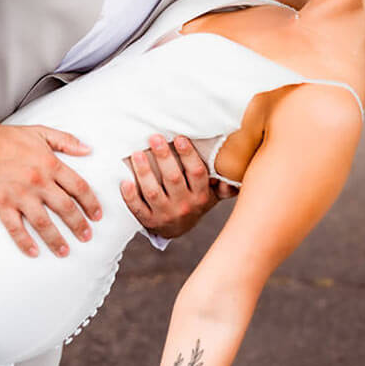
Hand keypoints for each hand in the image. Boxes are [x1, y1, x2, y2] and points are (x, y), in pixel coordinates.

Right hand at [0, 118, 101, 257]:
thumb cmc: (9, 137)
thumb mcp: (42, 132)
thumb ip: (67, 141)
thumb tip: (88, 149)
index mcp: (50, 165)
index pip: (78, 187)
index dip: (91, 203)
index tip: (97, 215)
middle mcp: (38, 182)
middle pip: (65, 208)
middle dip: (79, 225)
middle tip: (87, 236)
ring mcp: (20, 196)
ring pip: (43, 223)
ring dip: (56, 239)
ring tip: (65, 251)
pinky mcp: (1, 205)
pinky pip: (15, 228)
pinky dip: (24, 242)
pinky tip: (33, 252)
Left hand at [120, 134, 235, 238]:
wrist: (178, 227)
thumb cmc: (195, 200)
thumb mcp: (213, 193)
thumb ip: (225, 183)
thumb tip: (240, 174)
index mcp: (201, 195)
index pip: (196, 173)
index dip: (188, 155)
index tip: (179, 138)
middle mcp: (185, 205)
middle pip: (173, 179)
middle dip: (163, 157)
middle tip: (153, 138)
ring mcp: (165, 214)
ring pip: (153, 192)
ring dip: (144, 172)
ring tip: (136, 154)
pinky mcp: (149, 221)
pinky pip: (138, 208)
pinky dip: (130, 195)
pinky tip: (124, 180)